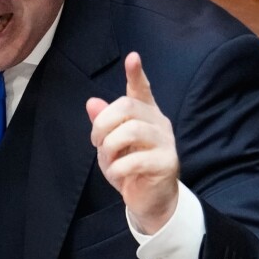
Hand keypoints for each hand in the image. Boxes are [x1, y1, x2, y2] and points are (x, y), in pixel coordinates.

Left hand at [86, 52, 179, 234]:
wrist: (148, 201)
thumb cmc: (129, 169)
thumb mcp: (110, 146)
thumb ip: (104, 125)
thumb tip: (92, 102)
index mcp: (146, 115)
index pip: (142, 90)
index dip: (136, 74)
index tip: (132, 57)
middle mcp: (158, 123)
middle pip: (128, 107)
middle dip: (103, 123)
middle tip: (96, 142)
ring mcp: (165, 142)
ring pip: (132, 130)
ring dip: (110, 146)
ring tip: (108, 161)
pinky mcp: (167, 163)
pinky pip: (135, 159)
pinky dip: (118, 168)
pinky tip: (118, 175)